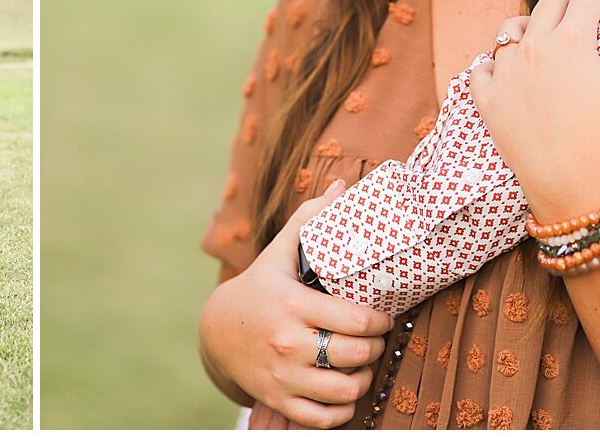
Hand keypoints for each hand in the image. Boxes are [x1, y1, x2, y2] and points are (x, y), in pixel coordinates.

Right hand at [199, 181, 394, 427]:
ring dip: (362, 380)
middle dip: (375, 349)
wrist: (216, 332)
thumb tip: (341, 186)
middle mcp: (287, 342)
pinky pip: (323, 417)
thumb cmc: (258, 288)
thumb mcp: (279, 253)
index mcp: (291, 304)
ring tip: (362, 364)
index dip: (380, 321)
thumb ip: (309, 220)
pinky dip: (341, 410)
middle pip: (355, 356)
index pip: (355, 319)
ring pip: (344, 391)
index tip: (383, 316)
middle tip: (375, 340)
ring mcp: (282, 374)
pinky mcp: (278, 399)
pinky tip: (344, 392)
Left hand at [468, 0, 599, 221]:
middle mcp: (532, 47)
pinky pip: (481, 68)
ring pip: (509, 30)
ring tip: (539, 32)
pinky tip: (504, 67)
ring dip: (526, 25)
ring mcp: (504, 71)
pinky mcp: (485, 97)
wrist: (569, 180)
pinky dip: (492, 64)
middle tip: (581, 1)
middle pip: (548, 3)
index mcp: (571, 39)